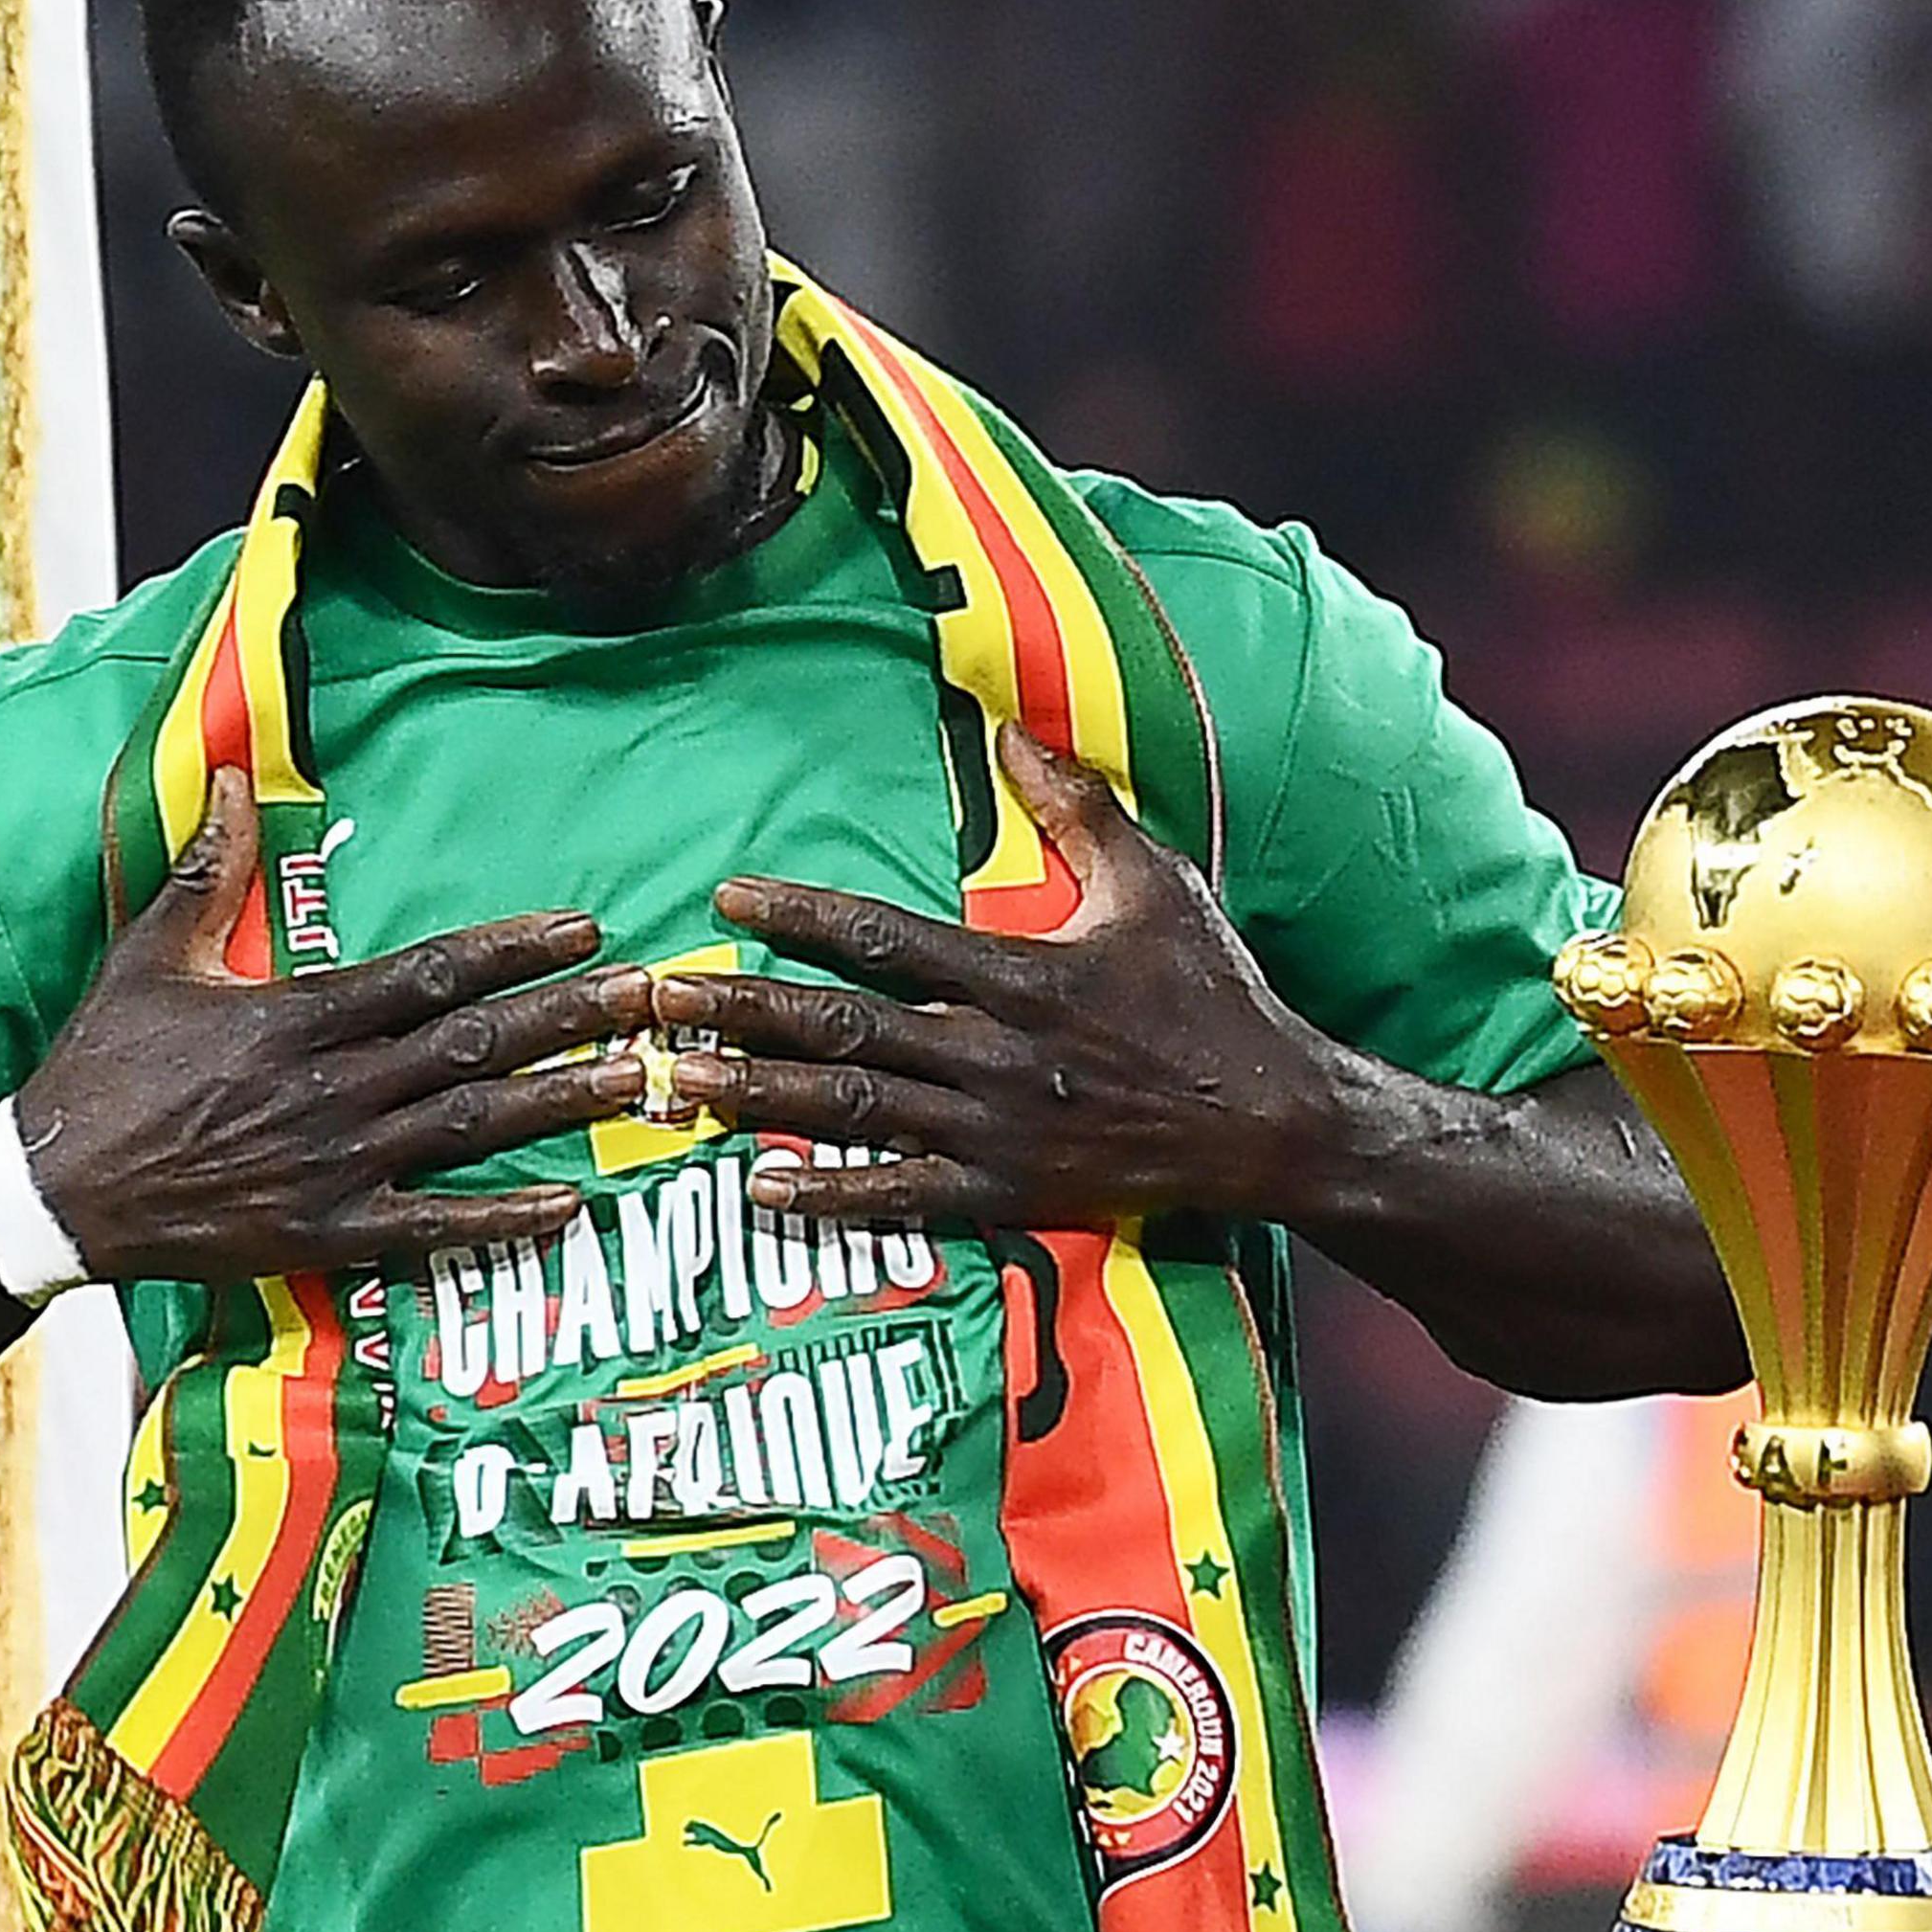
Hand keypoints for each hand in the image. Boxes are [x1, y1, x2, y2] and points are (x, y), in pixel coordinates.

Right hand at [17, 768, 655, 1280]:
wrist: (57, 1193)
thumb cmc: (105, 1067)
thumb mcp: (149, 956)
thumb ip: (205, 870)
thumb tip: (223, 775)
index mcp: (299, 1013)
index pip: (432, 972)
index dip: (515, 949)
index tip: (583, 928)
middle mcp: (332, 1086)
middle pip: (476, 1043)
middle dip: (572, 1016)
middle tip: (653, 997)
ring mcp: (336, 1163)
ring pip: (475, 1125)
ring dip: (563, 1103)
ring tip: (641, 1080)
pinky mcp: (329, 1231)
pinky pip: (435, 1225)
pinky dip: (504, 1218)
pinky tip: (572, 1204)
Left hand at [656, 721, 1346, 1224]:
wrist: (1274, 1122)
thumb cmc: (1214, 995)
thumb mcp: (1158, 884)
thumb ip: (1077, 808)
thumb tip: (1009, 733)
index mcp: (1021, 972)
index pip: (885, 937)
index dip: (800, 916)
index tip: (728, 898)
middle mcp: (995, 1051)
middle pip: (844, 1027)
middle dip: (743, 1010)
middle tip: (657, 1000)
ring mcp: (998, 1129)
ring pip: (856, 1110)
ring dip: (760, 1095)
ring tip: (677, 1082)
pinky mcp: (1011, 1193)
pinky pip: (906, 1198)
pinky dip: (832, 1196)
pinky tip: (762, 1186)